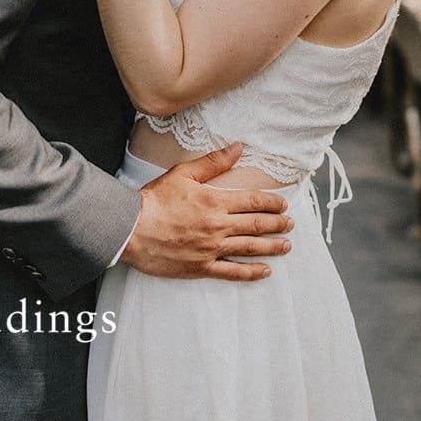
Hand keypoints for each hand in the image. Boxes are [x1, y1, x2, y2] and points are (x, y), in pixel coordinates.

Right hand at [120, 143, 293, 280]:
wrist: (130, 229)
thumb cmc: (154, 200)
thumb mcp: (183, 173)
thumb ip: (213, 162)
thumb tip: (237, 148)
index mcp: (215, 202)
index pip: (253, 201)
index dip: (272, 203)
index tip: (283, 204)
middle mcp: (218, 226)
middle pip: (257, 225)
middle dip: (278, 224)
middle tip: (290, 224)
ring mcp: (210, 249)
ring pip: (250, 248)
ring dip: (272, 247)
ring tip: (286, 245)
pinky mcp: (200, 267)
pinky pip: (232, 272)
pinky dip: (251, 272)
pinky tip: (264, 271)